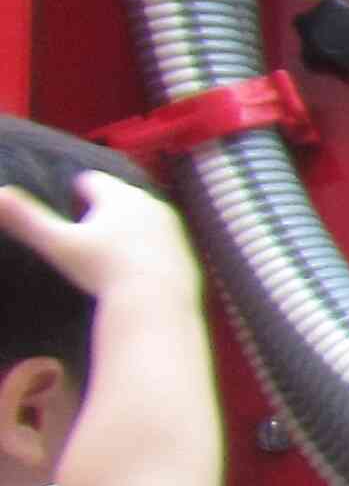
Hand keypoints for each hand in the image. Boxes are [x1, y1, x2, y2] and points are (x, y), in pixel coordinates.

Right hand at [0, 172, 196, 305]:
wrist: (159, 304)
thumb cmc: (104, 270)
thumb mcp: (59, 244)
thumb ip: (27, 219)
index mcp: (119, 196)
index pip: (91, 181)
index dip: (74, 189)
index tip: (65, 198)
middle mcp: (151, 204)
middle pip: (119, 197)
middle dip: (101, 206)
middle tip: (82, 221)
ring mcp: (172, 228)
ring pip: (143, 217)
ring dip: (126, 226)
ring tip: (106, 243)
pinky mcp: (185, 251)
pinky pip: (160, 241)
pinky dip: (146, 247)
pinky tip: (132, 264)